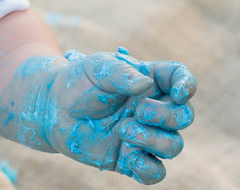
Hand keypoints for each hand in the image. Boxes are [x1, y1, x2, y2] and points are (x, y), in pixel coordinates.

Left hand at [23, 49, 195, 184]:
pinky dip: (149, 169)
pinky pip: (156, 172)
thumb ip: (121, 73)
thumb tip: (145, 86)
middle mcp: (152, 109)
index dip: (187, 85)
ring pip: (173, 146)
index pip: (180, 78)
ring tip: (123, 130)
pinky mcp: (130, 158)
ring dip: (154, 140)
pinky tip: (131, 158)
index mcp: (149, 81)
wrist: (52, 108)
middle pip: (184, 116)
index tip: (180, 93)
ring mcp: (144, 135)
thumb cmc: (78, 82)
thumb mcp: (97, 67)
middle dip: (167, 116)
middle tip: (138, 112)